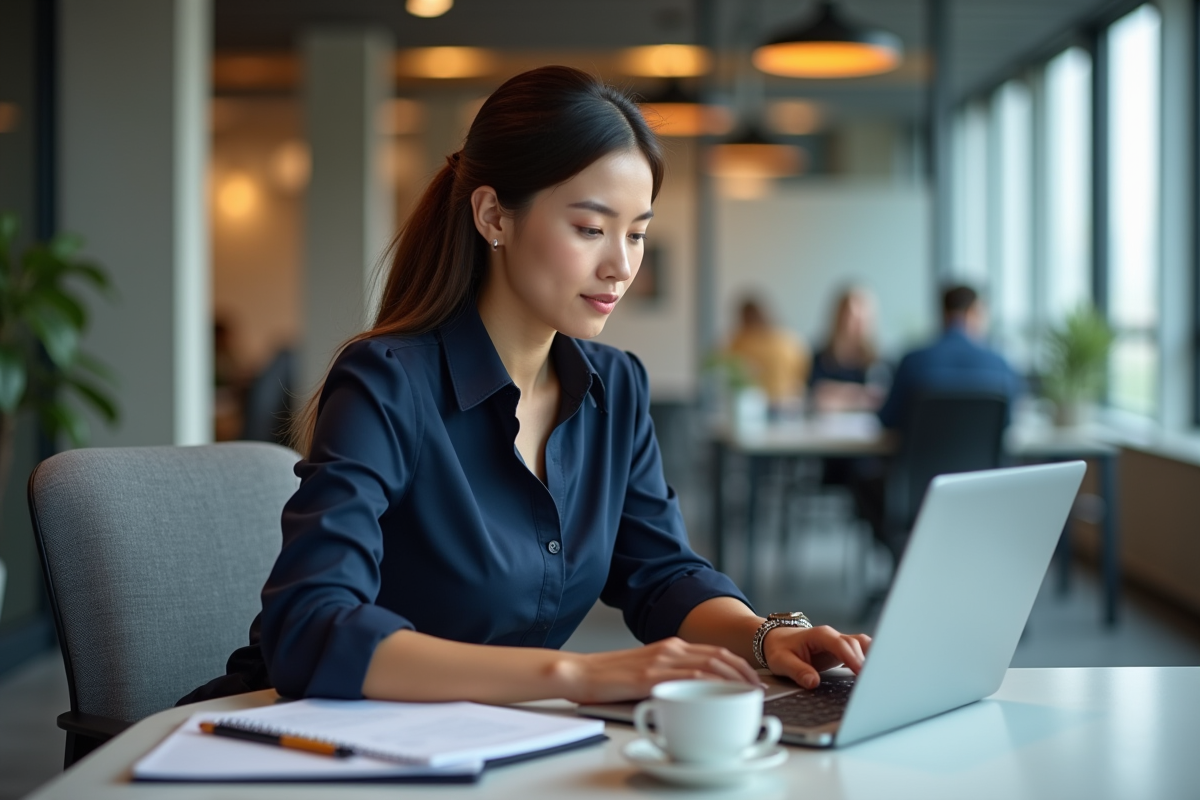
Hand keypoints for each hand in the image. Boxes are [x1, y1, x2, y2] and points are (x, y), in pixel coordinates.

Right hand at [555, 637, 764, 704]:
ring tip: (748, 695)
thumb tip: (695, 694)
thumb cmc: (609, 678)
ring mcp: (661, 661)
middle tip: (759, 691)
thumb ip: (670, 677)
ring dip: (735, 679)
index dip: (739, 666)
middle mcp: (670, 649)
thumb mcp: (646, 672)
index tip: (754, 682)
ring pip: (710, 665)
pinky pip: (689, 678)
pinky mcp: (651, 677)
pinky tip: (722, 696)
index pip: (715, 652)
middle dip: (745, 674)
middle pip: (719, 656)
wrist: (580, 673)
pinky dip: (712, 685)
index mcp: (670, 646)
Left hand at [761, 625, 870, 689]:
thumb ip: (797, 671)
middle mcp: (833, 637)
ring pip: (863, 645)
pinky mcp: (844, 651)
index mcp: (819, 636)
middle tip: (876, 680)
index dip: (852, 657)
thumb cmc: (780, 649)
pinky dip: (871, 660)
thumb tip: (812, 682)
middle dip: (867, 661)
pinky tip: (877, 674)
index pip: (841, 645)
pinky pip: (862, 652)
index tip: (862, 672)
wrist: (777, 640)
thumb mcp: (782, 661)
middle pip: (856, 645)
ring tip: (881, 677)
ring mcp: (840, 643)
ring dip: (873, 658)